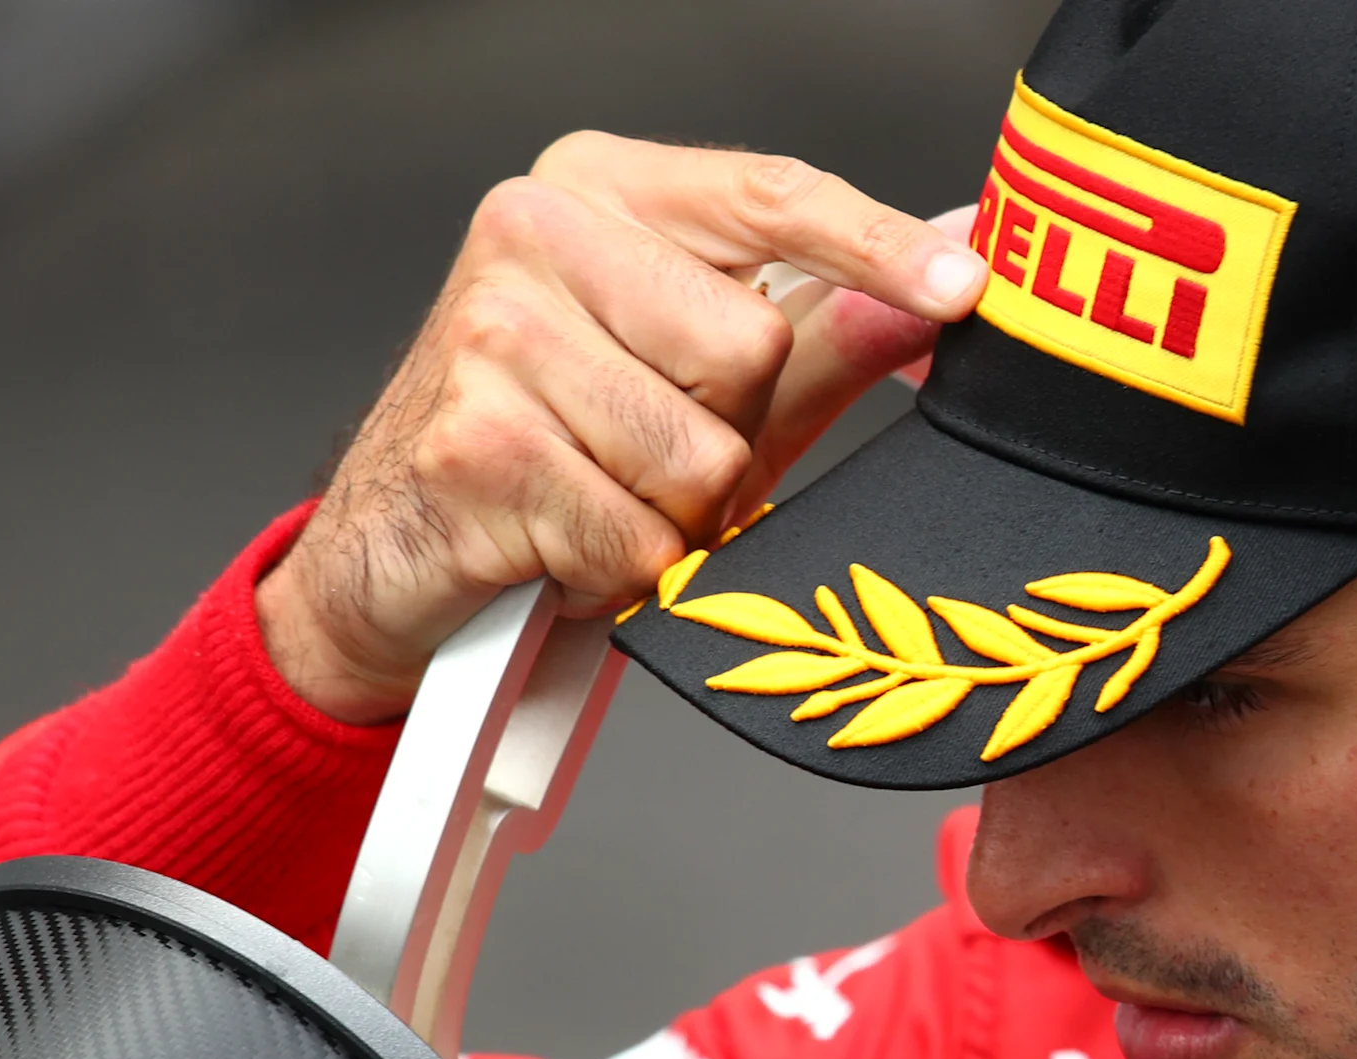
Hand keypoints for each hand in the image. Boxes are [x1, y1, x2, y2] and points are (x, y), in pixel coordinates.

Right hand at [256, 135, 984, 723]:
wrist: (390, 545)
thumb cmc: (554, 450)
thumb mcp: (702, 382)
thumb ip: (824, 334)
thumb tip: (940, 288)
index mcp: (599, 191)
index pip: (769, 194)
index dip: (877, 244)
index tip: (967, 285)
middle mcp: (534, 235)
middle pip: (750, 347)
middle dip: (731, 434)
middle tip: (652, 455)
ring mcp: (494, 337)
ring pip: (700, 457)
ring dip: (674, 517)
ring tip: (604, 499)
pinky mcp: (476, 446)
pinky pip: (637, 536)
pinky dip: (620, 570)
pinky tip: (562, 541)